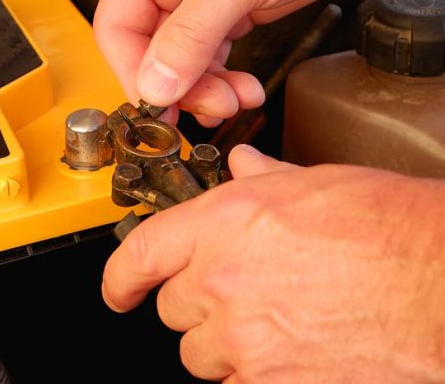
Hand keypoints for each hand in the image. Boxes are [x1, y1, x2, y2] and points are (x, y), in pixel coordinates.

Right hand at [93, 0, 440, 126]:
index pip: (117, 29)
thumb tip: (155, 84)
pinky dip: (223, 83)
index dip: (133, 72)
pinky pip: (211, 61)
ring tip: (233, 101)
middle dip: (179, 86)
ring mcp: (197, 1)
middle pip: (150, 53)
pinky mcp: (227, 15)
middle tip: (210, 106)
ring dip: (205, 90)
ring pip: (181, 64)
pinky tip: (242, 91)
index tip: (157, 105)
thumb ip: (191, 34)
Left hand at [102, 145, 444, 382]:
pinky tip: (290, 351)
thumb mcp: (316, 185)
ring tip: (273, 323)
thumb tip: (241, 169)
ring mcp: (244, 339)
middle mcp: (222, 281)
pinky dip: (252, 373)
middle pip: (171, 308)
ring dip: (223, 344)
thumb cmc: (392, 231)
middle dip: (196, 304)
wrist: (442, 286)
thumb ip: (261, 182)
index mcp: (225, 223)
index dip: (121, 277)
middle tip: (238, 295)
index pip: (141, 253)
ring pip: (199, 354)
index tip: (120, 289)